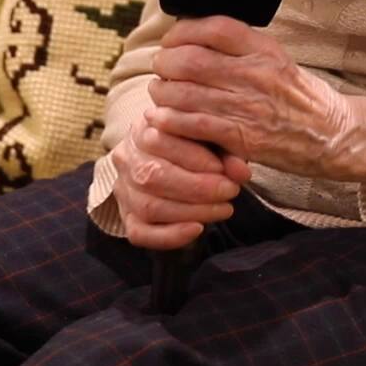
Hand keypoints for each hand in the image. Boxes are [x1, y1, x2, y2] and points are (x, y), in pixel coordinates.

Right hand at [107, 111, 251, 249]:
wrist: (174, 159)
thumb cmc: (196, 144)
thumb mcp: (211, 137)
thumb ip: (226, 150)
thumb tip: (242, 172)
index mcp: (142, 129)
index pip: (159, 141)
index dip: (194, 158)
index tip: (224, 168)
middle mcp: (126, 158)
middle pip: (152, 177)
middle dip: (197, 188)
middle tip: (230, 191)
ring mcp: (123, 190)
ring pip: (148, 206)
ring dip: (191, 211)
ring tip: (224, 208)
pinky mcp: (127, 218)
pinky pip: (139, 234)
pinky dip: (169, 236)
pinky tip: (197, 229)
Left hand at [147, 16, 365, 183]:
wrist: (335, 136)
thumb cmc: (302, 99)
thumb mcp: (278, 60)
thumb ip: (243, 49)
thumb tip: (199, 36)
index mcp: (264, 50)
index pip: (214, 27)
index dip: (183, 31)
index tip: (172, 41)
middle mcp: (255, 74)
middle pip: (191, 59)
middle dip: (165, 63)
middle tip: (161, 69)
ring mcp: (248, 106)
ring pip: (186, 92)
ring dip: (163, 93)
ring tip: (160, 94)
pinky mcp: (244, 138)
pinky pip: (194, 125)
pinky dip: (171, 121)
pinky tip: (163, 119)